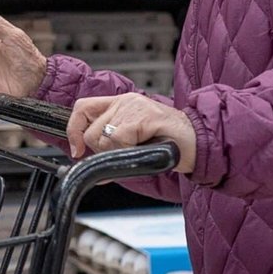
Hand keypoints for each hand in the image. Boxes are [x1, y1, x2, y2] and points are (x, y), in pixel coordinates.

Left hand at [68, 93, 197, 171]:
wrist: (199, 143)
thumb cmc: (171, 145)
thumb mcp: (134, 146)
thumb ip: (112, 152)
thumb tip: (91, 172)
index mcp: (121, 103)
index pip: (82, 108)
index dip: (73, 129)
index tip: (76, 151)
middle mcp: (125, 101)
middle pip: (90, 132)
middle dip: (102, 152)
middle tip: (126, 153)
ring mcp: (133, 107)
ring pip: (103, 138)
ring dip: (118, 153)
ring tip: (140, 149)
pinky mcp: (141, 117)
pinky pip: (119, 140)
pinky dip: (129, 151)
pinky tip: (145, 148)